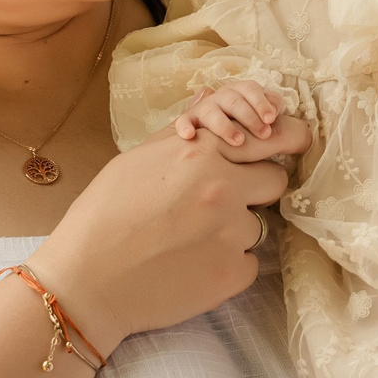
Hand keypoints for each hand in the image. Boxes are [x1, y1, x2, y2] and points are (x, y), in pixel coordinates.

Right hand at [34, 113, 308, 351]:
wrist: (85, 282)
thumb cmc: (103, 215)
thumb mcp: (138, 160)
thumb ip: (183, 131)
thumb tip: (211, 95)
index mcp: (200, 153)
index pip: (270, 139)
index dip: (283, 143)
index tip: (292, 146)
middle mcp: (223, 188)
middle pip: (274, 181)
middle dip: (254, 190)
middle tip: (218, 204)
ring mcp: (232, 233)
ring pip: (256, 226)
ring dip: (233, 231)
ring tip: (190, 242)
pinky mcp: (233, 274)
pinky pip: (248, 263)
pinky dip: (227, 265)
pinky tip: (192, 267)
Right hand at [173, 78, 283, 145]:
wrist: (220, 132)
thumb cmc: (248, 122)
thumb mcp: (262, 112)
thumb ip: (272, 106)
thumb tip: (274, 110)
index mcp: (239, 91)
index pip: (250, 90)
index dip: (261, 103)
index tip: (271, 119)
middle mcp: (220, 96)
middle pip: (234, 101)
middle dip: (250, 117)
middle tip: (264, 134)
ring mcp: (203, 108)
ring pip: (211, 112)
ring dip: (225, 126)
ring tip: (239, 141)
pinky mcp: (189, 121)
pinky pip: (183, 122)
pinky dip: (185, 126)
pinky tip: (190, 136)